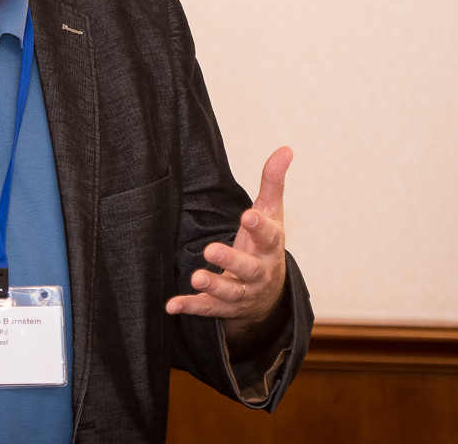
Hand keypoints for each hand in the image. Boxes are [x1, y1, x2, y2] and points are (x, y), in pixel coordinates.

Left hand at [165, 147, 291, 339]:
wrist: (268, 295)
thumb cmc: (265, 244)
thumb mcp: (271, 213)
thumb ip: (273, 182)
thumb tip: (286, 148)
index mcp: (270, 246)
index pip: (268, 236)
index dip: (259, 227)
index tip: (247, 216)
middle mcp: (259, 273)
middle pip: (248, 269)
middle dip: (232, 260)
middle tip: (212, 249)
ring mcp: (241, 292)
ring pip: (229, 292)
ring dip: (213, 285)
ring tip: (196, 276)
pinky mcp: (222, 307)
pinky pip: (207, 309)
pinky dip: (190, 307)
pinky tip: (172, 305)